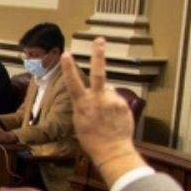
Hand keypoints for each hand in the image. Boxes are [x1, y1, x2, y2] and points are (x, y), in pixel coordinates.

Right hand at [61, 38, 142, 183]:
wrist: (112, 151)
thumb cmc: (92, 139)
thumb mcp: (80, 121)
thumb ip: (87, 103)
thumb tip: (101, 90)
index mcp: (82, 105)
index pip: (74, 83)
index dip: (69, 68)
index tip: (67, 54)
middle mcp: (97, 100)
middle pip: (99, 73)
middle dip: (98, 55)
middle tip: (100, 39)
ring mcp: (112, 101)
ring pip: (109, 91)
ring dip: (106, 98)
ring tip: (106, 116)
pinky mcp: (123, 105)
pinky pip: (117, 100)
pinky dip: (114, 106)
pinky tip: (113, 119)